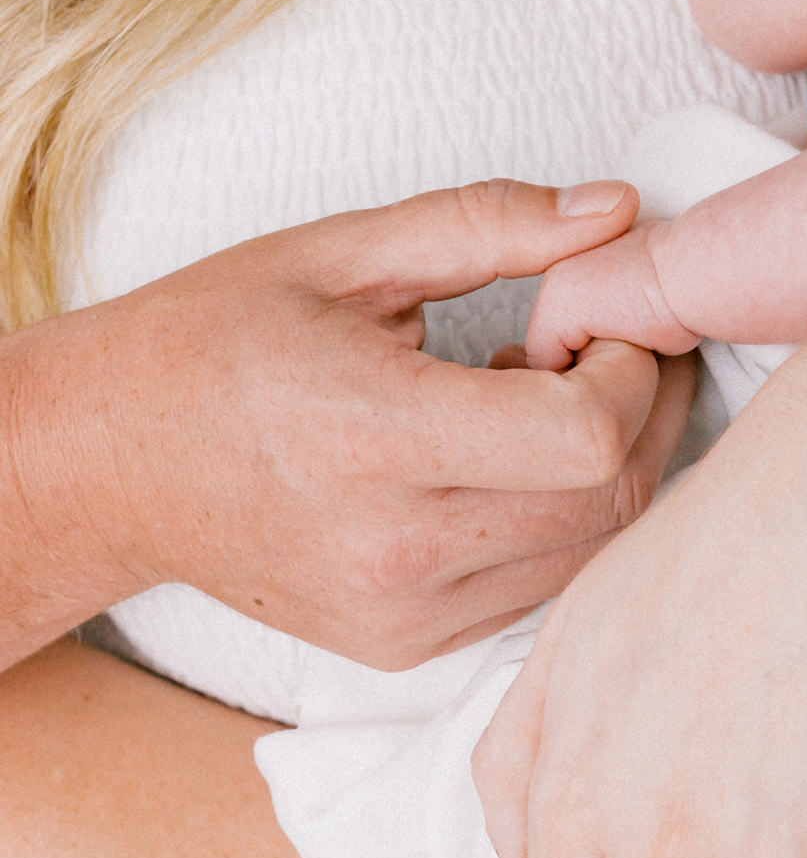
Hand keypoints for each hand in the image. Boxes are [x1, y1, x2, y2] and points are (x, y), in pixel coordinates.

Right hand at [1, 179, 695, 669]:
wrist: (109, 464)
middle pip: (610, 498)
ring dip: (611, 466)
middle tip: (606, 342)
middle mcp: (394, 549)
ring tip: (544, 393)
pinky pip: (542, 587)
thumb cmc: (215, 342)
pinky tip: (505, 456)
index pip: (584, 436)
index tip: (600, 317)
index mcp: (370, 435)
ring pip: (592, 552)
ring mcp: (404, 614)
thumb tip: (617, 211)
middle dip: (646, 408)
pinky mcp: (408, 646)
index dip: (631, 367)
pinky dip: (562, 517)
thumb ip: (490, 224)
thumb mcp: (342, 252)